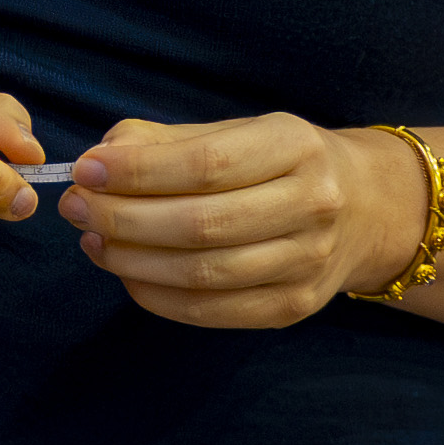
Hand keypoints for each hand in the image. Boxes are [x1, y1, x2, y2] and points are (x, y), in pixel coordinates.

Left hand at [60, 117, 416, 329]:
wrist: (367, 208)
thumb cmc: (280, 163)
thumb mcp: (237, 132)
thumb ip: (166, 142)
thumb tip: (99, 158)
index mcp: (296, 146)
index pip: (206, 165)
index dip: (138, 171)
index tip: (86, 169)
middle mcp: (313, 205)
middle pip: (201, 224)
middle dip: (123, 217)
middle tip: (76, 207)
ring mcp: (308, 263)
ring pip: (203, 273)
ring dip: (132, 260)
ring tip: (93, 239)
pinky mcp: (294, 308)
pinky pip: (211, 312)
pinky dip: (156, 296)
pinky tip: (127, 273)